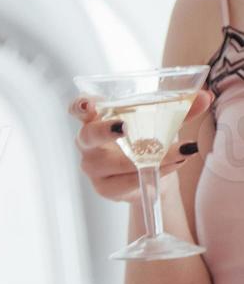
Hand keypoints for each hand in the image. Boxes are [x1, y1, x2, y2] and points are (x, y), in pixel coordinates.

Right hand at [69, 90, 212, 201]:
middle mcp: (88, 142)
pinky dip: (152, 173)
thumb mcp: (163, 123)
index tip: (87, 105)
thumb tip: (205, 96)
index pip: (79, 109)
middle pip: (89, 136)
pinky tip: (172, 166)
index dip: (79, 106)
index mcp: (96, 118)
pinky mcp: (104, 187)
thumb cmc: (146, 142)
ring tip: (179, 153)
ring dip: (147, 158)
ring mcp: (93, 166)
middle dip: (105, 131)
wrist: (148, 178)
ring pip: (115, 163)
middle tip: (124, 127)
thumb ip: (182, 110)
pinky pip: (126, 182)